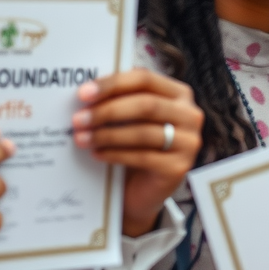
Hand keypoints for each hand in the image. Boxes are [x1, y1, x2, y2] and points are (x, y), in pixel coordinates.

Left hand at [73, 70, 203, 236]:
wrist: (145, 190)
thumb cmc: (137, 145)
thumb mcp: (132, 118)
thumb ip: (121, 100)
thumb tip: (88, 91)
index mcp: (179, 94)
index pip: (145, 79)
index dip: (113, 84)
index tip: (83, 93)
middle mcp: (190, 115)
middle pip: (146, 105)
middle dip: (108, 110)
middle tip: (78, 119)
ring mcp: (188, 142)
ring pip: (143, 132)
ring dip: (107, 134)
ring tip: (82, 138)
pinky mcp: (179, 167)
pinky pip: (143, 157)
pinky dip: (115, 154)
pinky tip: (96, 154)